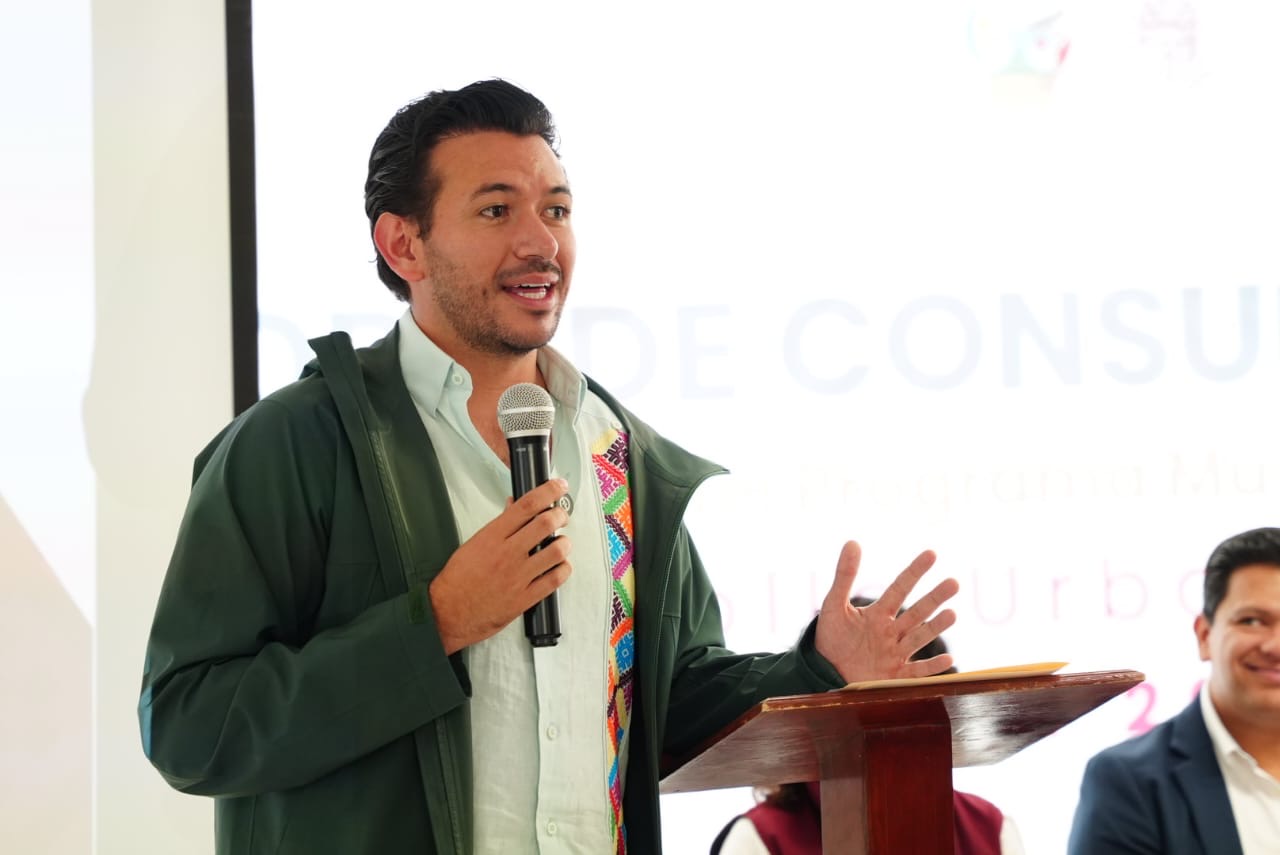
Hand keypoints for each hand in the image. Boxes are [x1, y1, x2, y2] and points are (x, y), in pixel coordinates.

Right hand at [429, 479, 571, 653]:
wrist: (447, 613)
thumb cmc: (457, 580)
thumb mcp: (474, 544)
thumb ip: (498, 525)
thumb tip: (514, 505)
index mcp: (492, 537)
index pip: (526, 505)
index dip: (548, 491)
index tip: (559, 486)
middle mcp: (507, 554)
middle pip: (546, 523)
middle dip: (560, 515)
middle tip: (561, 516)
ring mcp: (518, 577)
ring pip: (557, 551)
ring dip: (564, 544)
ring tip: (560, 544)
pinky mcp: (525, 598)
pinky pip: (555, 579)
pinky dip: (563, 569)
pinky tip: (559, 566)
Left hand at [814, 541, 958, 683]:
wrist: (824, 673)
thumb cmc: (830, 637)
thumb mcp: (834, 605)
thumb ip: (844, 576)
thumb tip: (852, 541)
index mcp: (878, 613)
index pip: (900, 588)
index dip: (915, 571)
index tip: (932, 554)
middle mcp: (891, 631)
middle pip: (917, 612)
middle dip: (934, 598)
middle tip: (954, 583)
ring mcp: (895, 654)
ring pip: (920, 637)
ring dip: (936, 627)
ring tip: (951, 613)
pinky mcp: (895, 676)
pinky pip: (917, 672)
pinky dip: (932, 667)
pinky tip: (948, 659)